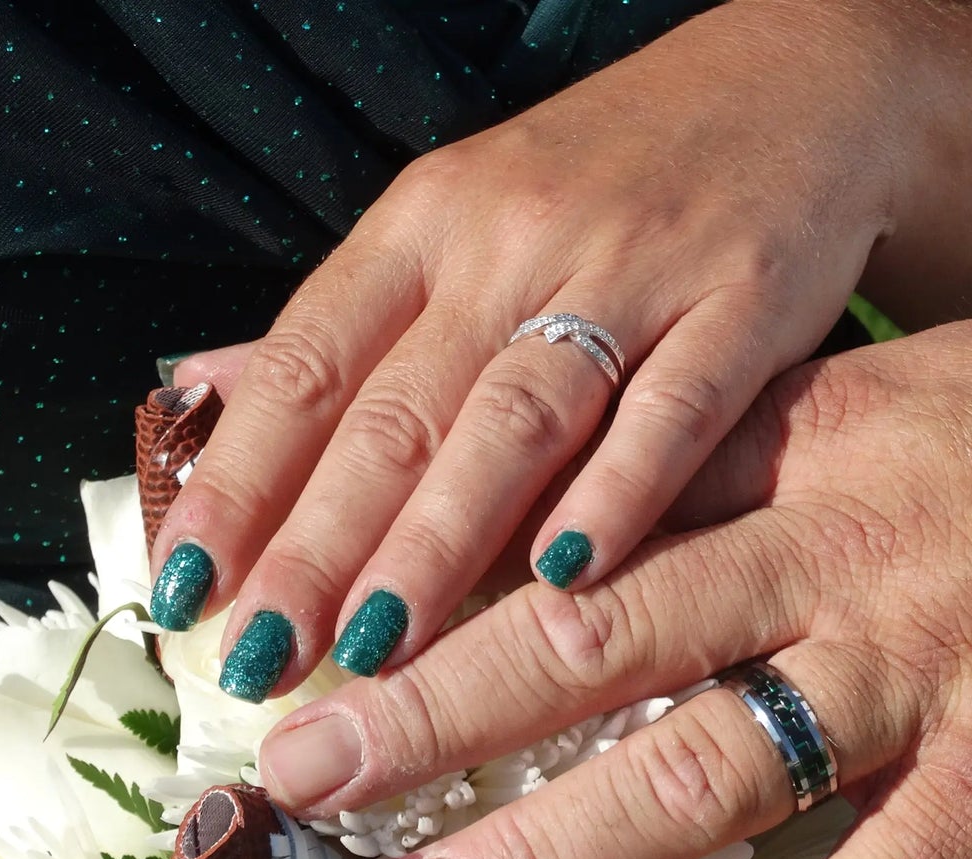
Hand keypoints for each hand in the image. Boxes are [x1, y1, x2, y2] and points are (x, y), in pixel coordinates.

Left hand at [150, 0, 971, 695]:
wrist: (792, 88)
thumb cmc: (599, 185)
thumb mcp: (452, 223)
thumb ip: (343, 325)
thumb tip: (197, 391)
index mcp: (424, 226)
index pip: (303, 365)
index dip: (236, 484)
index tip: (180, 591)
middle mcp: (510, 243)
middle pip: (395, 412)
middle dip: (313, 548)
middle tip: (253, 658)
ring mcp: (630, 270)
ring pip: (514, 419)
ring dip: (438, 542)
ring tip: (371, 651)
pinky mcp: (743, 300)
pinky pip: (674, 407)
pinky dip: (620, 492)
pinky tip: (565, 577)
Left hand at [255, 312, 971, 858]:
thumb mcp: (907, 401)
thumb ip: (754, 456)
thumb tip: (613, 510)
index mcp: (800, 449)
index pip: (590, 520)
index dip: (449, 585)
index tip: (340, 639)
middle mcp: (837, 558)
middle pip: (594, 642)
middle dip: (431, 715)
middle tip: (301, 775)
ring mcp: (922, 677)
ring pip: (697, 775)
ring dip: (545, 857)